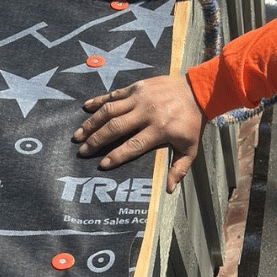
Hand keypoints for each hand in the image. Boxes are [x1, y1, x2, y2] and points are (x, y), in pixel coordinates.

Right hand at [72, 75, 204, 192]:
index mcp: (160, 129)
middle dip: (96, 140)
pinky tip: (85, 108)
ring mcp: (140, 98)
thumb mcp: (191, 148)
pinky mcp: (137, 87)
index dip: (117, 156)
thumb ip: (179, 168)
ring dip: (92, 123)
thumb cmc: (193, 122)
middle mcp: (147, 113)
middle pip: (116, 128)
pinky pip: (114, 94)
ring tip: (78, 134)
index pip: (133, 145)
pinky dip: (98, 101)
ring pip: (110, 110)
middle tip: (82, 151)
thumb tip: (168, 189)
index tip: (102, 165)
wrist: (198, 91)